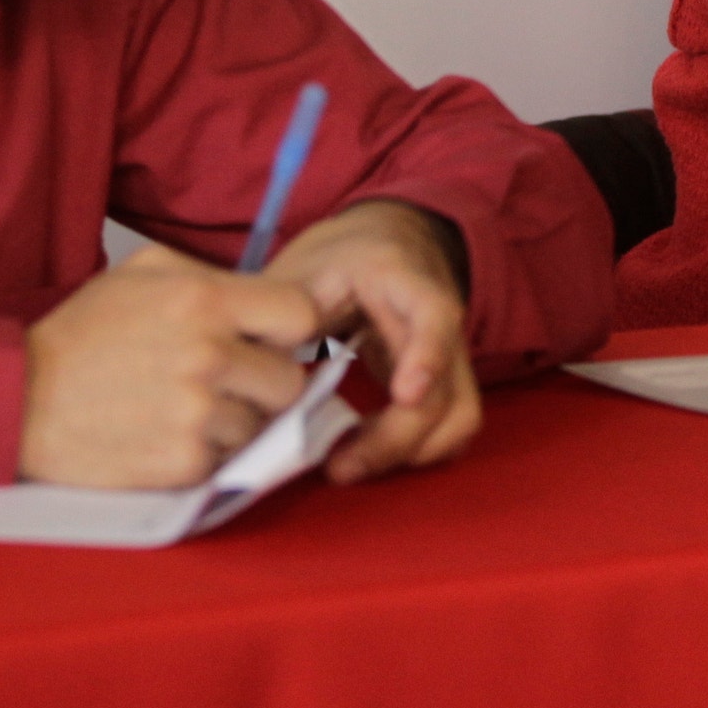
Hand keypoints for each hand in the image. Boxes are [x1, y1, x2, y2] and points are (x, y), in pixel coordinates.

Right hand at [20, 245, 323, 487]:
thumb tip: (270, 302)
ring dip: (232, 423)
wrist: (19, 400)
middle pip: (288, 381)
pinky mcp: (182, 463)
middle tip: (224, 382)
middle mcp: (209, 355)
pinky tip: (167, 435)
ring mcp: (197, 414)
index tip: (268, 340)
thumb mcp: (143, 271)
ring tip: (182, 409)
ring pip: (259, 426)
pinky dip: (205, 454)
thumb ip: (213, 276)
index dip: (288, 331)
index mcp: (204, 299)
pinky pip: (226, 462)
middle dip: (262, 383)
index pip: (301, 316)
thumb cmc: (83, 331)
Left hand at [266, 201, 481, 483]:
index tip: (406, 395)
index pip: (433, 313)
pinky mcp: (447, 380)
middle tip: (339, 467)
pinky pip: (452, 427)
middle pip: (444, 387)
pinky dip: (417, 452)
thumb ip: (275, 323)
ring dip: (410, 452)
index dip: (427, 354)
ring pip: (458, 415)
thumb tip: (249, 384)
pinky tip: (368, 454)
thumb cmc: (334, 259)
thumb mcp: (297, 274)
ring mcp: (450, 352)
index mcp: (399, 277)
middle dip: (396, 437)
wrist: (382, 240)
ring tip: (349, 465)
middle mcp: (439, 318)